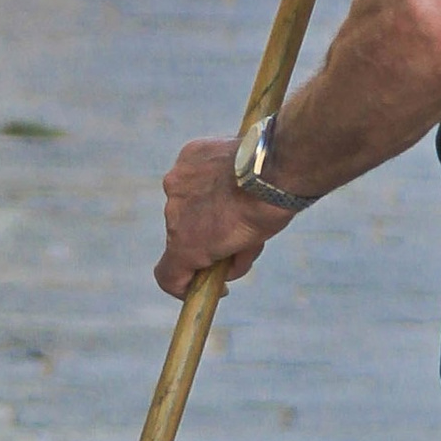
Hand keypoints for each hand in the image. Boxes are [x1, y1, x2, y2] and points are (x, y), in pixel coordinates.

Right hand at [157, 136, 290, 298]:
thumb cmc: (266, 212)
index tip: (203, 282)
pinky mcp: (188, 155)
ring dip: (204, 201)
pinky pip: (194, 171)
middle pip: (182, 232)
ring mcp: (177, 181)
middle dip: (203, 234)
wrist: (273, 168)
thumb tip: (226, 265)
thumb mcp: (250, 246)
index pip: (167, 276)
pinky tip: (230, 171)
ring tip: (235, 193)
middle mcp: (172, 214)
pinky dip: (207, 175)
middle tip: (233, 227)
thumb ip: (231, 260)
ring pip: (187, 198)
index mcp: (186, 245)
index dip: (182, 285)